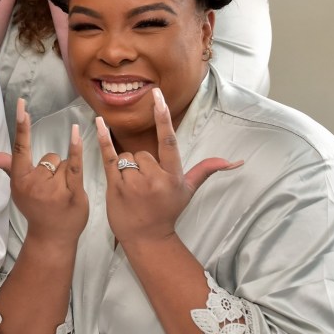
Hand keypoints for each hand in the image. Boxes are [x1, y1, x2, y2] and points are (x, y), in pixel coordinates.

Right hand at [0, 99, 87, 246]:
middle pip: (49, 156)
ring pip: (62, 162)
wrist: (52, 237)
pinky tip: (76, 133)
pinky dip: (76, 149)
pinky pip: (74, 164)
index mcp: (20, 180)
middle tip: (51, 190)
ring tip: (62, 193)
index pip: (20, 148)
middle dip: (52, 168)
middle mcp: (34, 184)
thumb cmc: (34, 208)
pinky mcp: (72, 193)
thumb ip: (3, 165)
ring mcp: (53, 189)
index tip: (22, 104)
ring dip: (64, 174)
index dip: (21, 125)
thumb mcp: (17, 187)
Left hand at [98, 88, 242, 245]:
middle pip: (142, 152)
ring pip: (125, 156)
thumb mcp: (188, 191)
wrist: (147, 238)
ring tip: (131, 189)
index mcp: (172, 176)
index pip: (168, 141)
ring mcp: (133, 183)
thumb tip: (235, 161)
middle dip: (141, 164)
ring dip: (125, 167)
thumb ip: (205, 170)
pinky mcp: (115, 186)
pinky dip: (102, 139)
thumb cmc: (167, 211)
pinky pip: (107, 157)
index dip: (163, 117)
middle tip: (143, 186)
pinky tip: (98, 121)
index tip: (157, 95)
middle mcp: (154, 178)